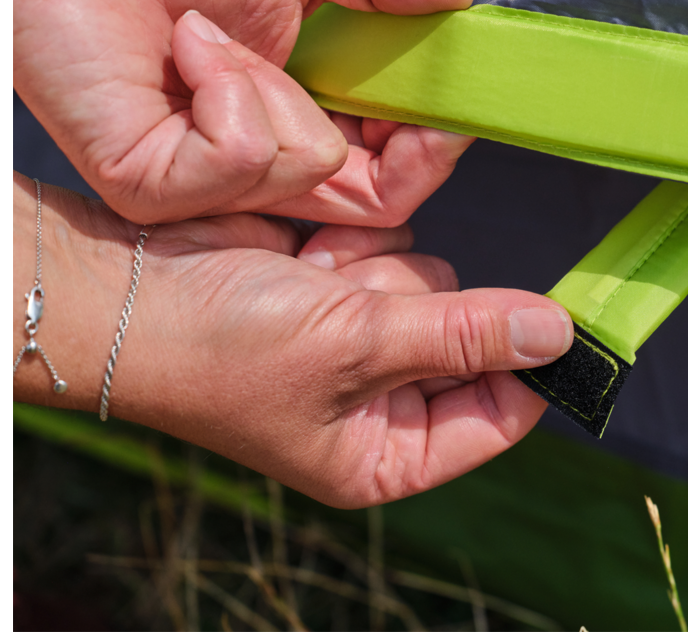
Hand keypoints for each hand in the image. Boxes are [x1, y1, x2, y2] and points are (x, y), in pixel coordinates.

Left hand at [13, 0, 472, 225]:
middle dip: (406, 139)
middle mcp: (262, 170)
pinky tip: (187, 45)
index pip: (397, 177)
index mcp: (307, 122)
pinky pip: (241, 156)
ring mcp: (208, 189)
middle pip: (378, 204)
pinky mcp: (154, 188)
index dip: (437, 147)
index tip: (453, 97)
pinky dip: (226, 85)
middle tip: (392, 89)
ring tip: (211, 33)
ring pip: (309, 166)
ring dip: (271, 79)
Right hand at [13, 176, 571, 507]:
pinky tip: (301, 247)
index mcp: (384, 452)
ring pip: (435, 273)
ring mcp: (361, 335)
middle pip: (472, 331)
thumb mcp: (354, 343)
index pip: (500, 412)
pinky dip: (353, 236)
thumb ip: (463, 334)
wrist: (120, 284)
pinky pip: (393, 239)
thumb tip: (561, 337)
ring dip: (379, 262)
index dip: (531, 365)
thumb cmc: (219, 344)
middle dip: (417, 302)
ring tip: (311, 276)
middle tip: (350, 300)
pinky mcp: (340, 277)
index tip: (567, 314)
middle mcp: (380, 400)